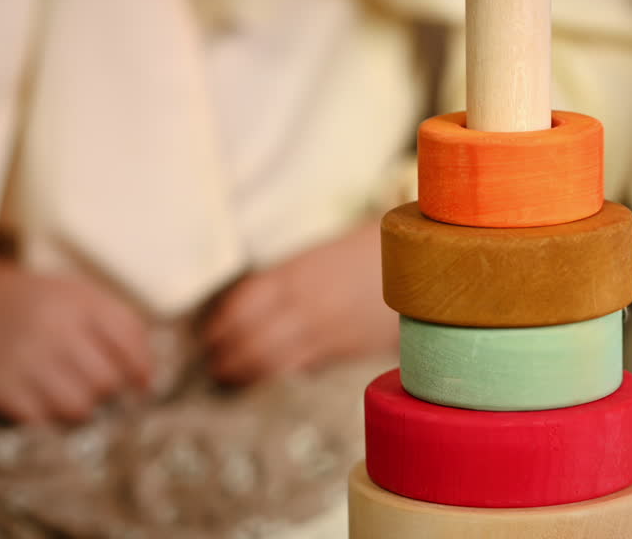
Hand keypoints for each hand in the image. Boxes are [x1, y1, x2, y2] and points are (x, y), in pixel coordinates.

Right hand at [0, 253, 151, 423]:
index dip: (142, 366)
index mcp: (78, 301)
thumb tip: (147, 375)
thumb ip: (114, 324)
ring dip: (81, 406)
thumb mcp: (72, 294)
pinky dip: (49, 417)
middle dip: (108, 388)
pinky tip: (40, 400)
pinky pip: (45, 420)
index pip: (130, 338)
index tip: (142, 383)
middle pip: (108, 380)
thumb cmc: (27, 303)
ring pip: (81, 406)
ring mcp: (27, 360)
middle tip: (93, 384)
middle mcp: (56, 329)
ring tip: (66, 392)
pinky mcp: (2, 389)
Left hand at [203, 219, 397, 384]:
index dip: (223, 323)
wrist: (421, 262)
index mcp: (295, 273)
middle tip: (216, 366)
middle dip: (229, 355)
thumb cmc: (371, 254)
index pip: (243, 303)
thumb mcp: (324, 259)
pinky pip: (304, 365)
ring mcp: (323, 326)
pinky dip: (285, 372)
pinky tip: (276, 375)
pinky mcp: (345, 347)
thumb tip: (267, 316)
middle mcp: (303, 301)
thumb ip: (293, 286)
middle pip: (250, 336)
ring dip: (248, 371)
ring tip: (233, 377)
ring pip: (271, 358)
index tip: (210, 335)